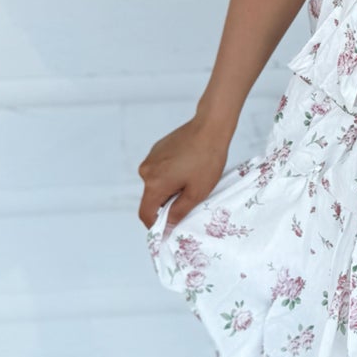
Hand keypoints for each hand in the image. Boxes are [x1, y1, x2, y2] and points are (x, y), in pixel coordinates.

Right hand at [137, 115, 231, 234]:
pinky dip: (170, 175)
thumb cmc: (207, 160)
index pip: (145, 214)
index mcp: (153, 184)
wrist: (210, 127)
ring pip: (156, 184)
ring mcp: (151, 158)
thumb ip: (178, 213)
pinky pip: (160, 170)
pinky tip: (189, 168)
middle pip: (151, 198)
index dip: (156, 226)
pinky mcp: (157, 149)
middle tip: (189, 200)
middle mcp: (146, 171)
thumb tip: (167, 226)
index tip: (169, 229)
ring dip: (170, 188)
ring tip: (192, 181)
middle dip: (167, 204)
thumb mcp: (196, 193)